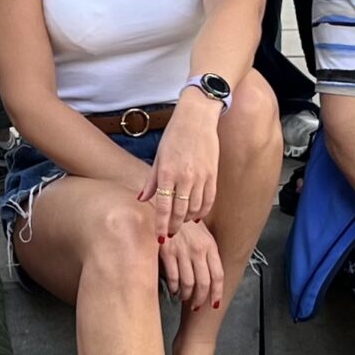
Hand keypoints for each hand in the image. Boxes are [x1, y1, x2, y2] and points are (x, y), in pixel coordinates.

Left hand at [139, 98, 221, 237]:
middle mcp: (185, 176)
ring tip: (181, 223)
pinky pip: (209, 200)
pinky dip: (202, 211)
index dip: (161, 224)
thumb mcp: (159, 156)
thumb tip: (141, 199)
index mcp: (167, 172)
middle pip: (180, 211)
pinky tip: (196, 215)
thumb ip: (151, 181)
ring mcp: (201, 176)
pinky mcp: (213, 175)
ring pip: (195, 209)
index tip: (159, 237)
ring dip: (187, 220)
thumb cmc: (174, 136)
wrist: (197, 118)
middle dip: (174, 226)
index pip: (163, 206)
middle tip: (169, 234)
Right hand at [158, 219, 223, 312]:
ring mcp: (182, 251)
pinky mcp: (167, 251)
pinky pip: (173, 277)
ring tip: (184, 297)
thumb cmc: (186, 223)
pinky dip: (174, 287)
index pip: (218, 275)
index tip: (214, 303)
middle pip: (204, 282)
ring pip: (188, 282)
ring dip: (186, 295)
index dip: (217, 293)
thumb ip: (209, 253)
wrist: (168, 207)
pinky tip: (174, 289)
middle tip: (196, 305)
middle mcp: (198, 250)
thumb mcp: (203, 234)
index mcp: (210, 246)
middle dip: (200, 298)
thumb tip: (211, 277)